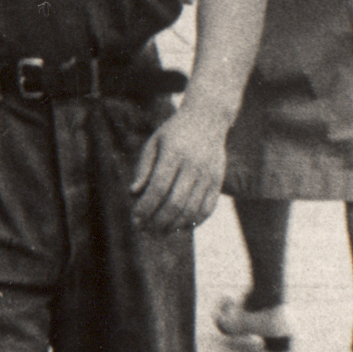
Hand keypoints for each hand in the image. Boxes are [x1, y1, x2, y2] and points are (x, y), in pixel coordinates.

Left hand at [129, 101, 229, 234]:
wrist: (208, 120)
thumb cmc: (174, 132)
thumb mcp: (153, 142)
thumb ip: (144, 167)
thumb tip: (133, 193)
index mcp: (174, 154)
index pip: (158, 187)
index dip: (146, 206)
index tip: (135, 218)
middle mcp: (194, 166)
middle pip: (176, 202)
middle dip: (158, 221)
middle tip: (145, 230)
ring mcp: (209, 175)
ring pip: (192, 210)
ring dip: (174, 225)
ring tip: (160, 231)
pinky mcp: (218, 182)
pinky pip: (207, 209)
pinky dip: (194, 222)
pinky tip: (180, 226)